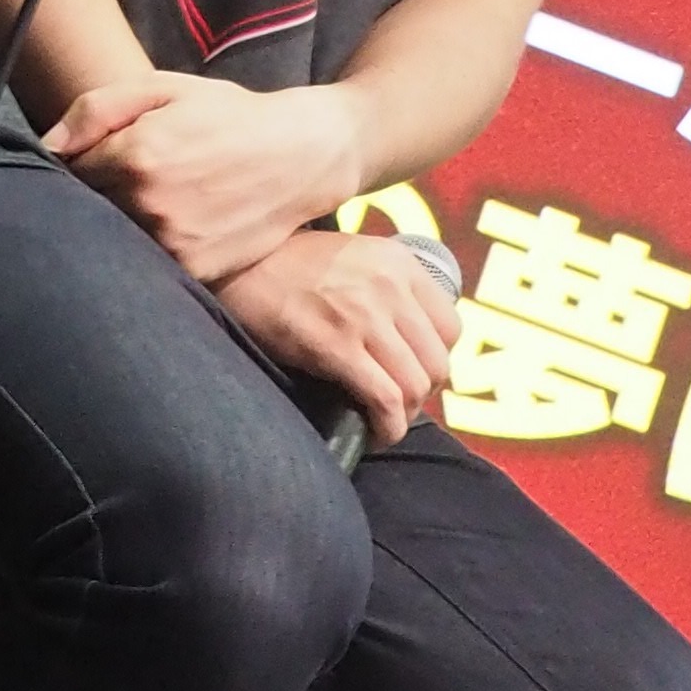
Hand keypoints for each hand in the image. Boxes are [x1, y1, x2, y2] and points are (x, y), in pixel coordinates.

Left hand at [46, 69, 366, 283]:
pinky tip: (178, 223)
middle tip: (134, 180)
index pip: (71, 173)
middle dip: (100, 196)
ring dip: (123, 225)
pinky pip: (150, 265)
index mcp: (136, 157)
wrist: (303, 155)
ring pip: (117, 240)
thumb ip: (96, 109)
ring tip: (160, 200)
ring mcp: (173, 245)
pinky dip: (152, 249)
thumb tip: (47, 146)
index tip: (105, 157)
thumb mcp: (163, 89)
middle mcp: (149, 206)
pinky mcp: (195, 272)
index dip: (84, 164)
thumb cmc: (229, 115)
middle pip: (90, 210)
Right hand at [218, 226, 461, 447]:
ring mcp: (364, 317)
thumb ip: (388, 287)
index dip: (436, 360)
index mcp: (400, 263)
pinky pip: (384, 399)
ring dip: (404, 416)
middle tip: (398, 405)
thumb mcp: (353, 256)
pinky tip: (376, 434)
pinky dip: (387, 427)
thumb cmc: (288, 265)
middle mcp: (390, 287)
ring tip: (385, 422)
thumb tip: (410, 339)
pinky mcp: (335, 346)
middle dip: (422, 395)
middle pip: (437, 362)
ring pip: (415, 386)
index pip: (452, 327)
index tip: (413, 374)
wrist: (238, 265)